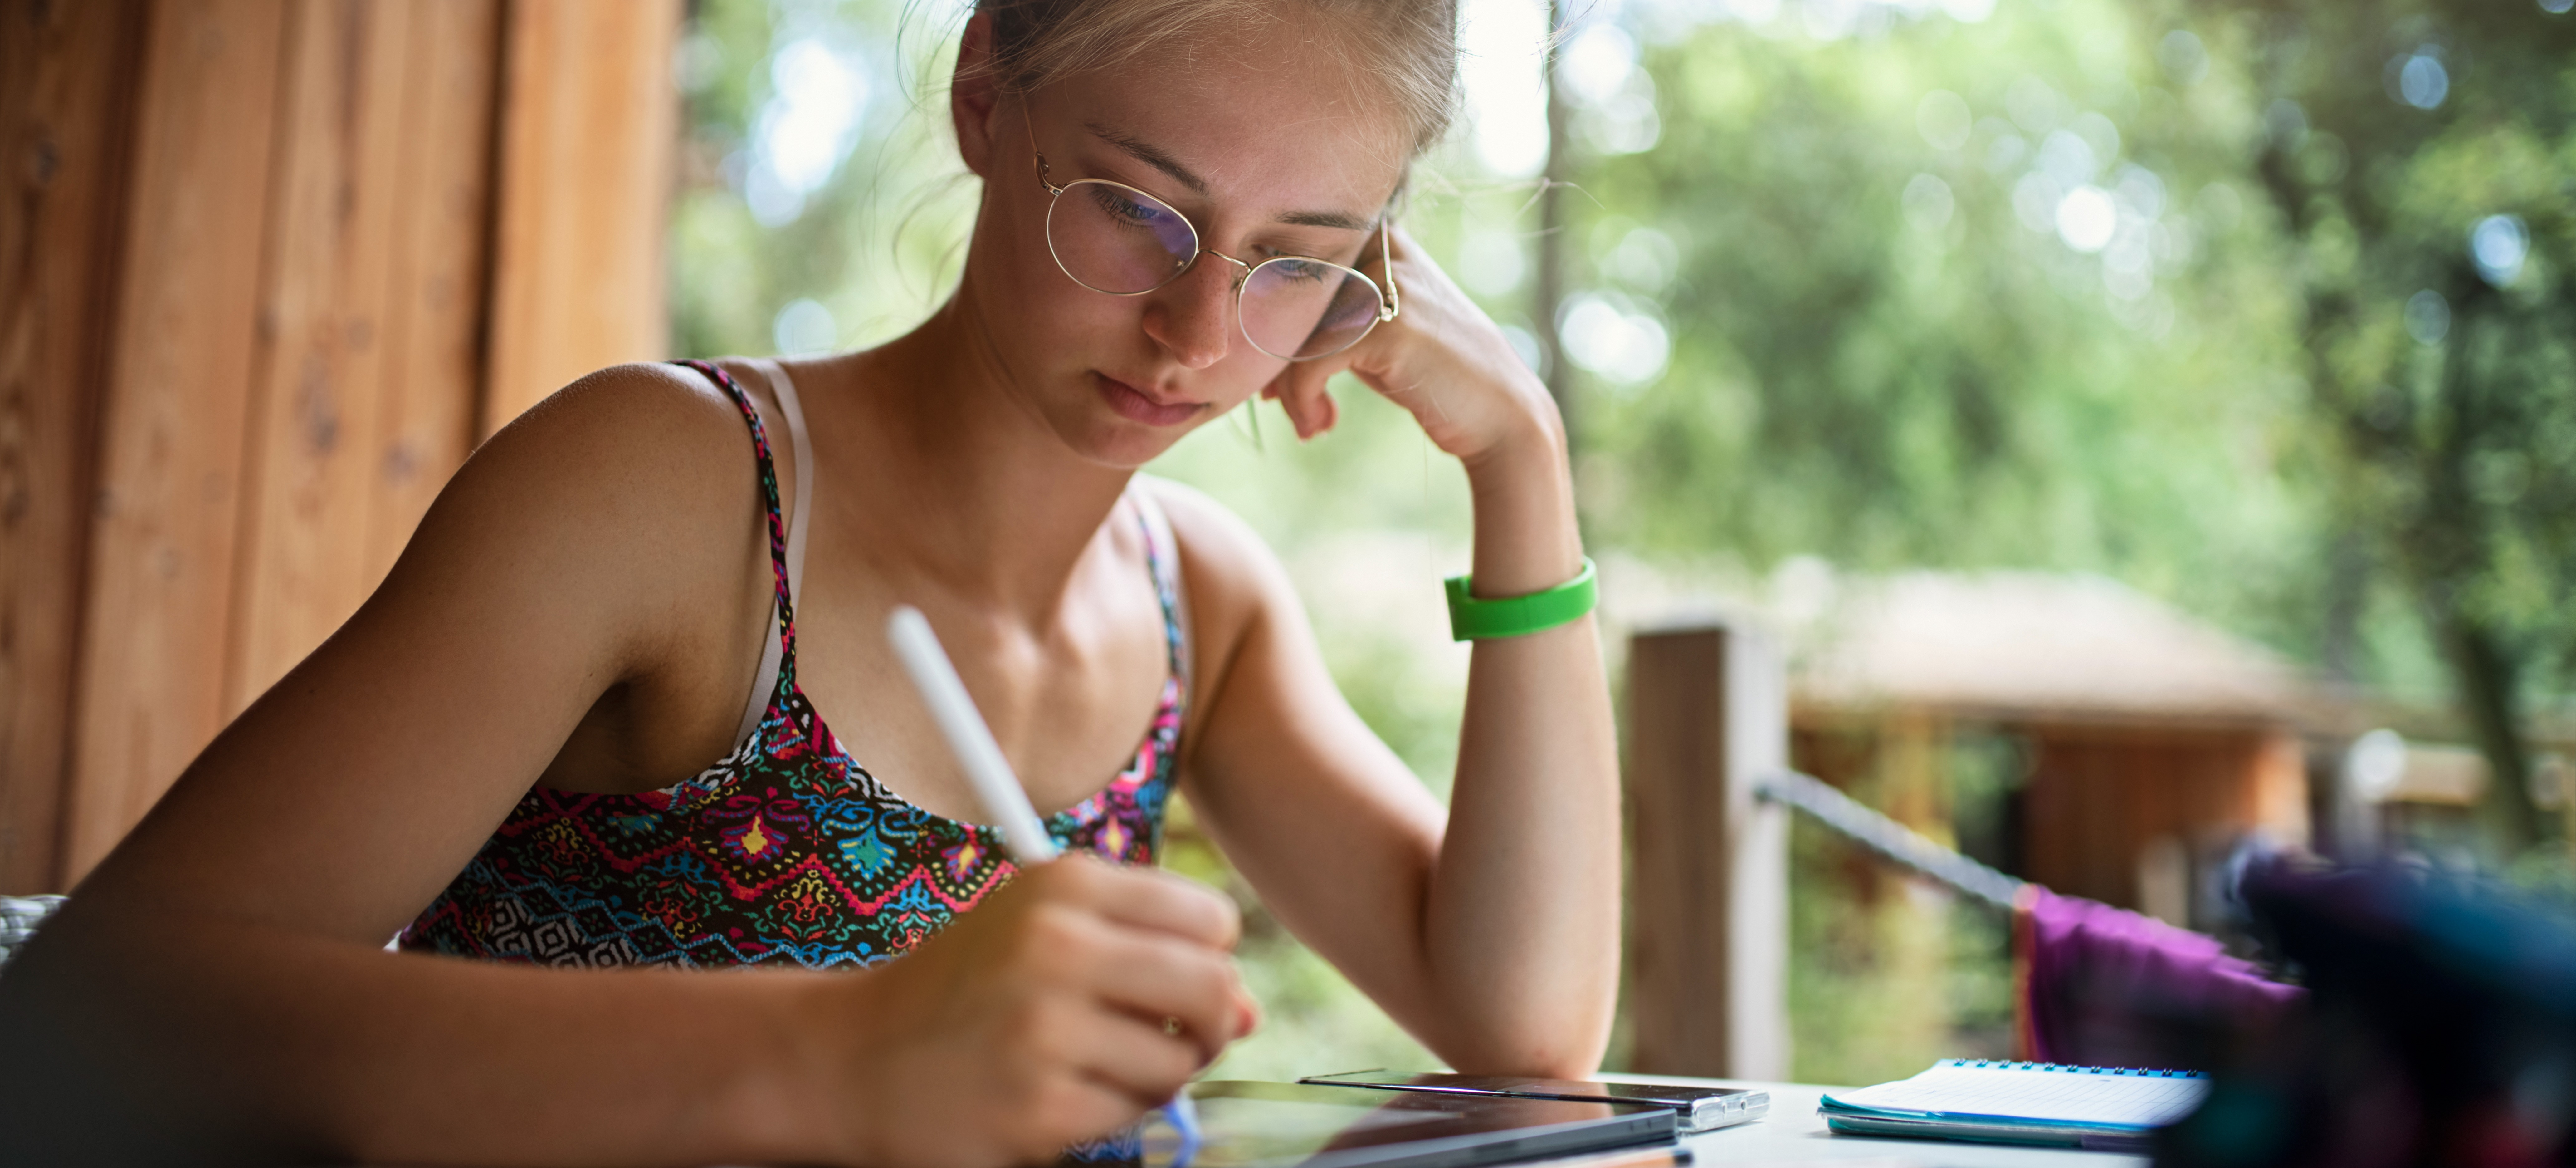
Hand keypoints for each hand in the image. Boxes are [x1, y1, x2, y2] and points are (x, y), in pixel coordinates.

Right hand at [814, 857, 1254, 1167]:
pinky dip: (1109, 1114)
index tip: (1172, 981)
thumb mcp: (1048, 936)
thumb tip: (1251, 1012)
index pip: (1210, 919)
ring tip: (1093, 1065)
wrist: (853, 1060)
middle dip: (1211, 1023)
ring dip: (1153, 1076)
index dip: (1209, 959)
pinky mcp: (1039, 1104)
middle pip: (1213, 987)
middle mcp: (1058, 945)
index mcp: (1065, 886)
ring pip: (1180, 1062)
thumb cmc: (966, 992)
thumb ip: (1154, 955)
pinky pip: (1132, 1116)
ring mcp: (1046, 1027)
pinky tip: (1058, 1096)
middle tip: (1174, 1038)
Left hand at [1261, 225, 1561, 468]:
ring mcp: (1390, 285)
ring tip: (1307, 420)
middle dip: (1271, 352)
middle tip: (1274, 398)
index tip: (1274, 370)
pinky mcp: (1391, 327)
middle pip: (1286, 292)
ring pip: (1295, 329)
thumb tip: (1254, 340)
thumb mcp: (1374, 330)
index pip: (1293, 256)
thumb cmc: (1428, 374)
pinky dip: (1303, 400)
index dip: (1271, 313)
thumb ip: (1327, 317)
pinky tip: (1319, 426)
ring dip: (1288, 386)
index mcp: (1381, 239)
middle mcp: (1385, 249)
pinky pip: (1312, 360)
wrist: (1500, 414)